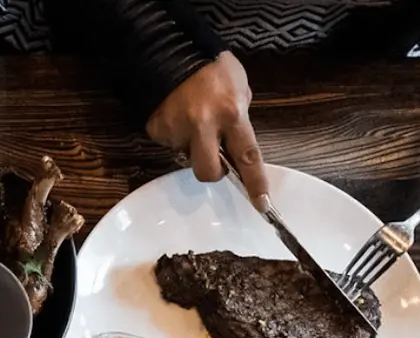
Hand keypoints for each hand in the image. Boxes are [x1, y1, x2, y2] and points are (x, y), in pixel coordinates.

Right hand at [146, 52, 269, 204]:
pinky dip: (174, 133)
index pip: (248, 156)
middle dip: (214, 171)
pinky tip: (175, 114)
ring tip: (191, 119)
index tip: (262, 204)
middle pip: (208, 172)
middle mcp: (204, 126)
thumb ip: (239, 115)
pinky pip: (169, 143)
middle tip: (214, 158)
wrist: (170, 51)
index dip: (255, 182)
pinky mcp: (157, 131)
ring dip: (192, 145)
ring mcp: (177, 131)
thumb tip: (234, 136)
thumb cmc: (210, 65)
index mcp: (231, 114)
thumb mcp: (238, 86)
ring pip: (187, 156)